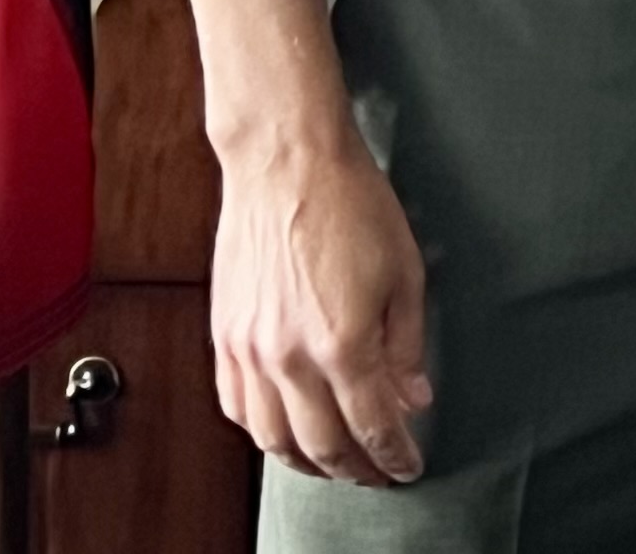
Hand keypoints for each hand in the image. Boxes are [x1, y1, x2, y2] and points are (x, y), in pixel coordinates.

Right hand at [210, 131, 430, 486]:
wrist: (287, 162)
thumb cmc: (351, 203)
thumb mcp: (406, 272)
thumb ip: (407, 345)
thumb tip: (412, 397)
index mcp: (342, 343)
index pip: (372, 425)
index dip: (393, 456)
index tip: (407, 467)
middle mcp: (289, 356)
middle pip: (322, 445)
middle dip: (356, 470)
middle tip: (377, 473)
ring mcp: (249, 349)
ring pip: (272, 438)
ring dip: (306, 461)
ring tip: (334, 461)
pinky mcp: (223, 336)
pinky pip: (236, 407)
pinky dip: (262, 431)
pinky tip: (283, 429)